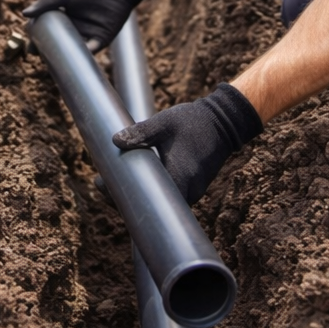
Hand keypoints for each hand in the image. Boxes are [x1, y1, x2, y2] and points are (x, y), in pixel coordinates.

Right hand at [23, 0, 154, 50]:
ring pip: (74, 50)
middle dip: (50, 52)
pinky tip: (73, 61)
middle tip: (38, 57)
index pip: (50, 32)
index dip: (40, 40)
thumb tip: (24, 14)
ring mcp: (88, 35)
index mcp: (66, 18)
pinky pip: (90, 51)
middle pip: (60, 44)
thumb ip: (45, 3)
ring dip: (65, 58)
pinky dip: (82, 57)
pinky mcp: (101, 39)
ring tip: (52, 65)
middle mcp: (76, 28)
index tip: (30, 47)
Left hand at [111, 82, 263, 203]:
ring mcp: (193, 192)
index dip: (123, 198)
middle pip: (153, 206)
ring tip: (116, 181)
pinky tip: (139, 180)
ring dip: (141, 194)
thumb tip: (115, 140)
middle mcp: (189, 191)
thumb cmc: (195, 121)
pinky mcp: (194, 188)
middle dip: (127, 198)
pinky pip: (171, 196)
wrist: (225, 122)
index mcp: (180, 176)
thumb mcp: (165, 123)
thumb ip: (141, 132)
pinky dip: (154, 190)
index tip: (104, 186)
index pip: (148, 199)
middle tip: (103, 184)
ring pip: (162, 202)